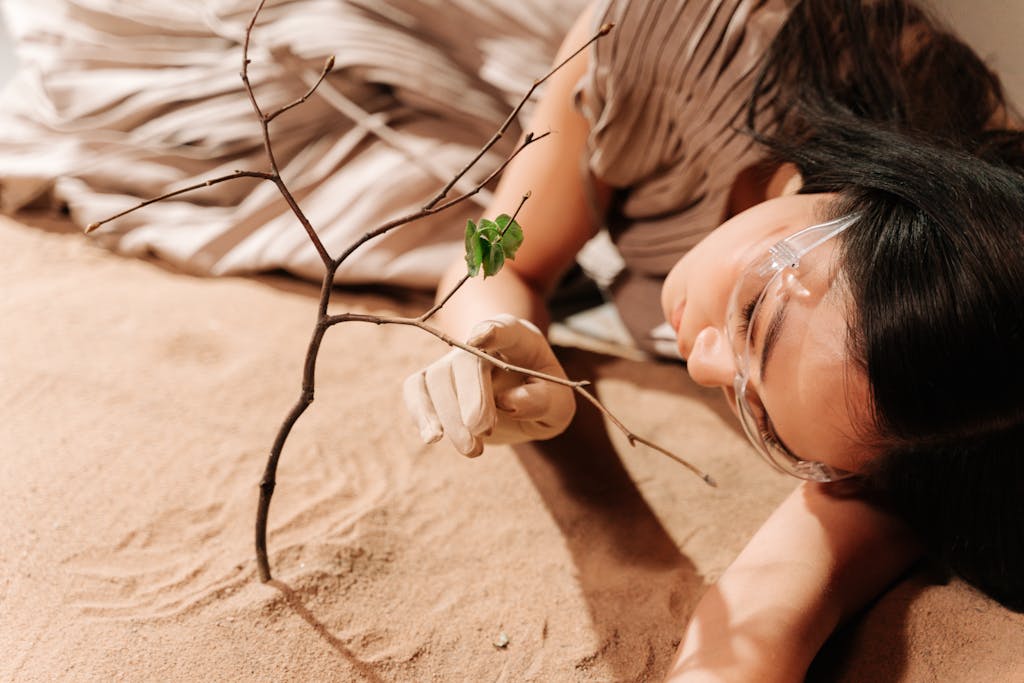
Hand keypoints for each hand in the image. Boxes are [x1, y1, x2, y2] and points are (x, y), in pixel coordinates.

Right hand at [403, 314, 575, 456]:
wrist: (521, 397)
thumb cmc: (543, 396)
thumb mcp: (559, 404)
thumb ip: (542, 400)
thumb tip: (509, 402)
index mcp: (518, 338)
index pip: (505, 328)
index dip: (492, 331)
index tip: (482, 338)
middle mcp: (480, 342)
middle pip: (466, 360)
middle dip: (471, 396)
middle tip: (483, 431)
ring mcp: (454, 360)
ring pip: (438, 378)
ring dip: (451, 418)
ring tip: (473, 450)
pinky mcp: (434, 380)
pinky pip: (415, 388)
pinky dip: (420, 412)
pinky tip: (432, 437)